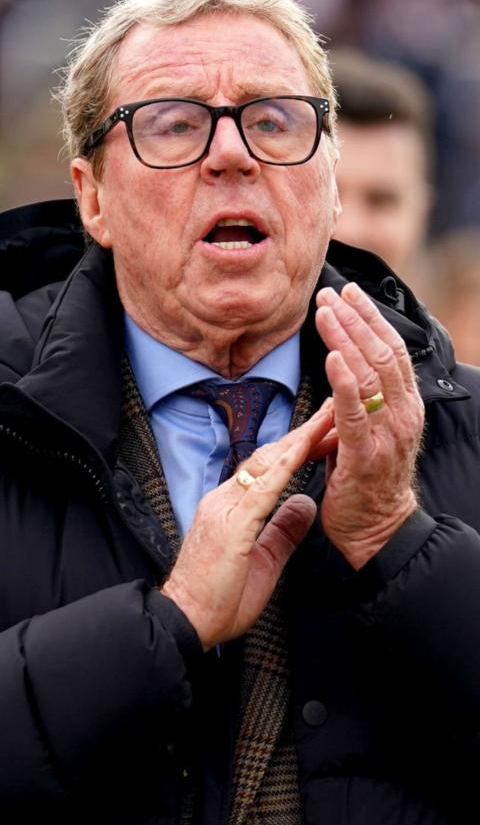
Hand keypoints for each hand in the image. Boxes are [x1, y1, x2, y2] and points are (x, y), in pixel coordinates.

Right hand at [161, 402, 333, 650]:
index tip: (322, 432)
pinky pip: (262, 488)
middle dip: (303, 433)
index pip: (267, 468)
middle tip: (331, 410)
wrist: (186, 622)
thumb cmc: (219, 598)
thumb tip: (306, 504)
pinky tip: (303, 449)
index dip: (296, 448)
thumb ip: (284, 530)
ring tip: (326, 418)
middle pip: (269, 457)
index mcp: (230, 507)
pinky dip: (285, 466)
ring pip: (267, 464)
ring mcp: (224, 508)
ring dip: (299, 440)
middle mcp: (224, 499)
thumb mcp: (265, 560)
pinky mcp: (230, 523)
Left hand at [315, 282, 423, 569]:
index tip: (348, 294)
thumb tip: (340, 372)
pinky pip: (354, 413)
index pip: (391, 350)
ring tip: (325, 312)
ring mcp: (387, 434)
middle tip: (329, 295)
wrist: (378, 529)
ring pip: (369, 374)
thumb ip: (359, 402)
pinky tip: (332, 358)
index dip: (370, 318)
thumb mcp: (370, 431)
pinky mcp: (364, 455)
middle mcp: (403, 414)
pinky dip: (343, 382)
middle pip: (381, 353)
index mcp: (405, 405)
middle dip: (354, 319)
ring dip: (344, 339)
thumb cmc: (369, 480)